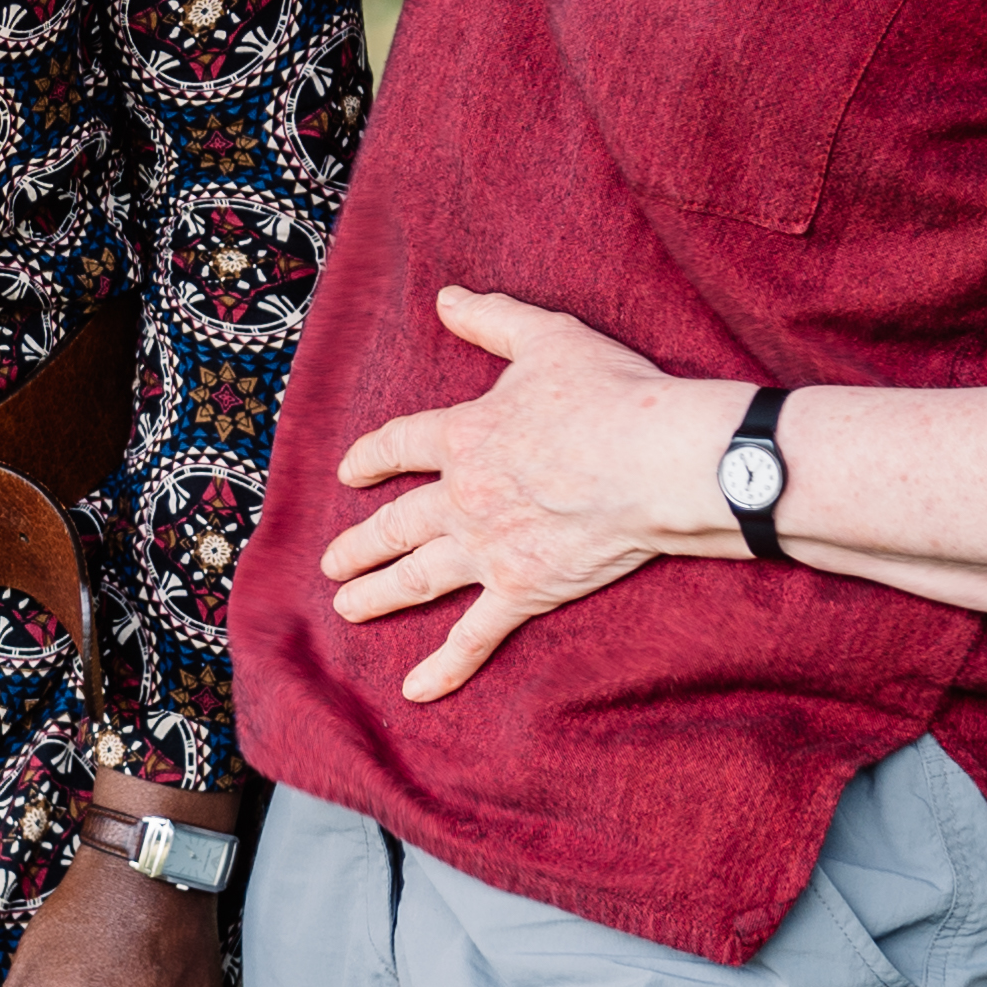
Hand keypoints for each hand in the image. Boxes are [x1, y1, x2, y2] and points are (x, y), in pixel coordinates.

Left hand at [325, 284, 726, 700]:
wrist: (655, 460)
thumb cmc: (611, 394)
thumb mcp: (546, 338)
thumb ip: (492, 318)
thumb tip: (447, 297)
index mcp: (463, 436)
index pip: (399, 446)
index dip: (371, 457)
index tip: (349, 471)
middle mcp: (463, 497)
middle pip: (396, 522)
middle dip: (360, 542)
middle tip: (331, 559)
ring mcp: (488, 549)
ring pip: (417, 577)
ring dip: (377, 593)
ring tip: (347, 606)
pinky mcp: (523, 590)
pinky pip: (474, 636)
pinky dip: (443, 666)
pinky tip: (413, 690)